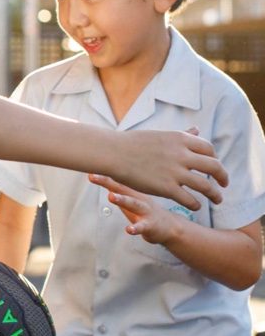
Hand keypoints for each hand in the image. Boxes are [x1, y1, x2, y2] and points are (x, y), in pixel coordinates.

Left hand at [90, 175, 180, 244]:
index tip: (88, 169)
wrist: (170, 226)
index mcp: (132, 191)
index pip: (115, 181)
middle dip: (107, 182)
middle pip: (121, 188)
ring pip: (133, 204)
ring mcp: (145, 211)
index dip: (101, 175)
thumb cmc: (145, 209)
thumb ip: (116, 187)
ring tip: (111, 196)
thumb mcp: (131, 196)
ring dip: (122, 200)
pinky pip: (142, 227)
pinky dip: (135, 228)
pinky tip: (128, 229)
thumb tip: (97, 175)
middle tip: (93, 176)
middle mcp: (138, 197)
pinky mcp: (151, 225)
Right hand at [98, 128, 226, 210]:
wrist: (113, 152)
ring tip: (217, 199)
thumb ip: (181, 135)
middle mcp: (181, 154)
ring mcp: (175, 172)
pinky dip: (196, 204)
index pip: (209, 149)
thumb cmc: (132, 143)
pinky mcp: (166, 188)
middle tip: (224, 184)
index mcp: (180, 139)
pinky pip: (190, 199)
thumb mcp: (160, 135)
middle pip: (214, 167)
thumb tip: (196, 129)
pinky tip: (195, 206)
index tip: (214, 167)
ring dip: (215, 194)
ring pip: (205, 186)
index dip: (214, 159)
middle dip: (222, 177)